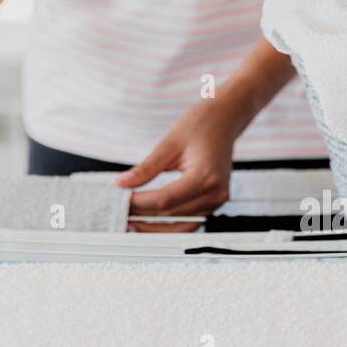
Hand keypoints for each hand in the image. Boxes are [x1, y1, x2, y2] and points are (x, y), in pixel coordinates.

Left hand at [117, 98, 238, 231]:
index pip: (165, 200)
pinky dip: (170, 222)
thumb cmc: (201, 125)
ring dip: (156, 227)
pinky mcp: (215, 202)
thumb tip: (122, 184)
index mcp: (205, 176)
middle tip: (121, 212)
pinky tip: (151, 219)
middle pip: (172, 215)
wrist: (225, 119)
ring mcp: (218, 200)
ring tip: (132, 221)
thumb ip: (145, 168)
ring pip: (182, 226)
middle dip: (143, 216)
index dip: (140, 203)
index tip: (121, 200)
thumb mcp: (168, 143)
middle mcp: (215, 193)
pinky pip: (190, 221)